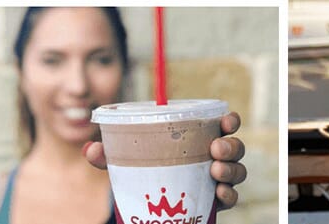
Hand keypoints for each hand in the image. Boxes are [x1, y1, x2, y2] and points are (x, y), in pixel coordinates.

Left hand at [85, 112, 247, 210]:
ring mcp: (218, 180)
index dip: (230, 121)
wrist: (150, 206)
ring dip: (230, 169)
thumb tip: (91, 149)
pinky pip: (233, 197)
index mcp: (199, 139)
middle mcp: (214, 158)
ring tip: (215, 171)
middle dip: (230, 146)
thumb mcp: (127, 161)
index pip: (223, 125)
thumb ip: (111, 154)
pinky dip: (229, 194)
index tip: (226, 121)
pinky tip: (219, 193)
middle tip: (215, 149)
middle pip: (235, 147)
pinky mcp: (216, 201)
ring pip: (238, 171)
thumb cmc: (145, 172)